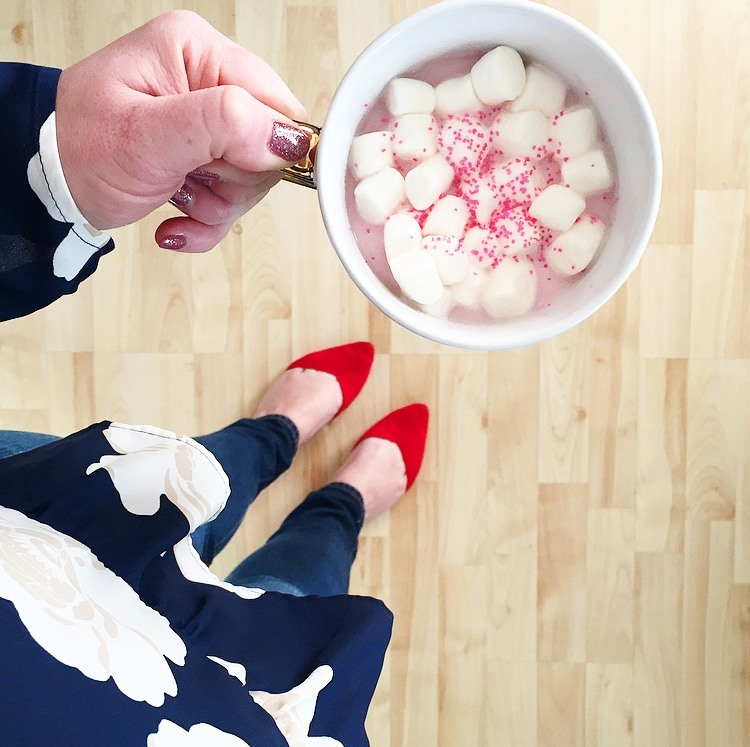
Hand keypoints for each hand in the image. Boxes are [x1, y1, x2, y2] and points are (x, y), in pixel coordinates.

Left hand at [55, 10, 308, 252]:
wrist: (50, 183)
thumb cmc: (81, 150)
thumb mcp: (147, 136)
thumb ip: (222, 125)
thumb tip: (287, 138)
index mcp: (197, 52)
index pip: (275, 103)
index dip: (264, 150)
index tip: (221, 171)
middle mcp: (207, 80)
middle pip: (269, 146)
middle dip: (234, 182)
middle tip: (189, 181)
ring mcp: (208, 120)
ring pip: (253, 178)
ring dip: (218, 204)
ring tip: (176, 195)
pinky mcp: (207, 153)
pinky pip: (233, 197)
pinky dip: (208, 219)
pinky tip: (177, 216)